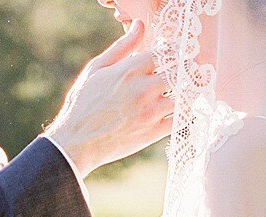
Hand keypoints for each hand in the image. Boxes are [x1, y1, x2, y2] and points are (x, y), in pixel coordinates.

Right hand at [47, 21, 172, 177]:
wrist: (78, 141)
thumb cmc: (83, 103)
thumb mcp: (98, 68)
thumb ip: (122, 46)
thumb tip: (140, 25)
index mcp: (131, 69)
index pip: (167, 52)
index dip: (177, 50)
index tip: (180, 51)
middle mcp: (144, 89)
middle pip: (180, 72)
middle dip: (186, 69)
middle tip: (188, 70)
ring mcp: (150, 112)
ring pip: (183, 95)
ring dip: (186, 91)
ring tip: (185, 90)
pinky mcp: (152, 133)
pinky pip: (179, 120)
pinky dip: (183, 113)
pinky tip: (179, 109)